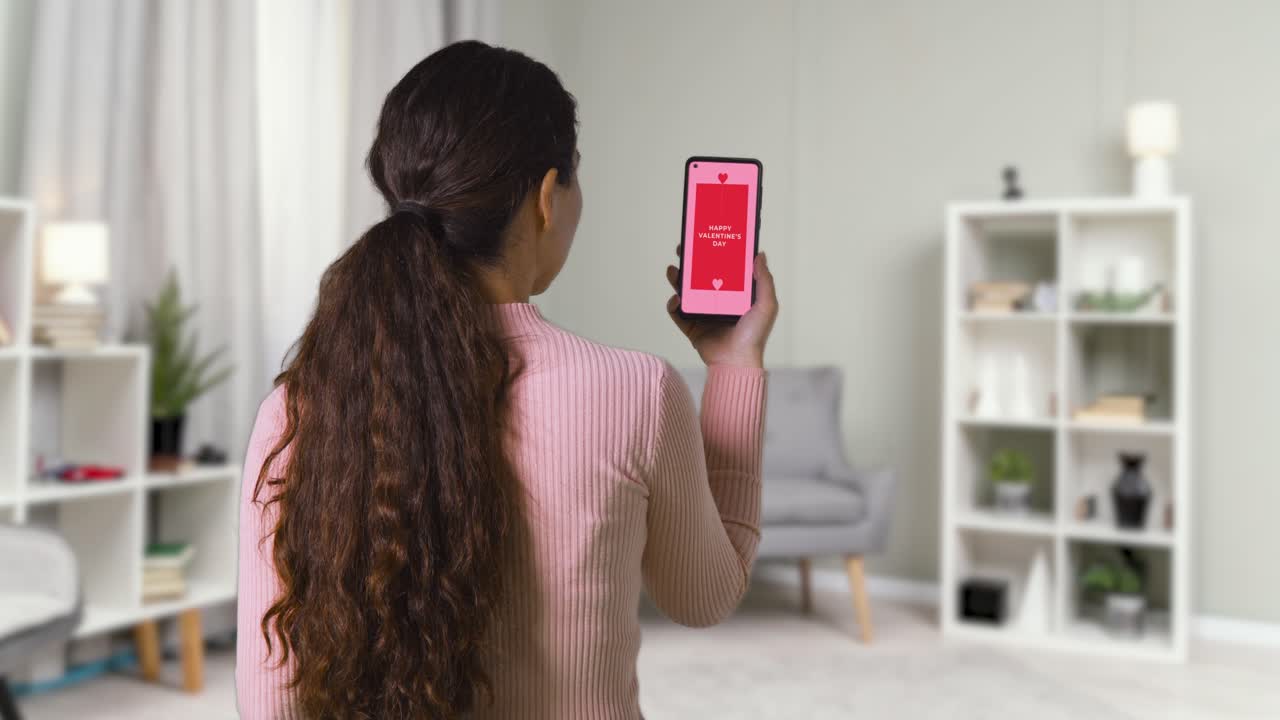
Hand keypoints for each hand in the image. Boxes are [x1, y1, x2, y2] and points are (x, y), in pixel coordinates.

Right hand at [665, 246, 777, 368]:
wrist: (736, 362)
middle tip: (684, 249)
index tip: (708, 240)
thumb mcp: (766, 305)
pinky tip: (676, 298)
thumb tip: (759, 254)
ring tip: (674, 270)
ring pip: (686, 291)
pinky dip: (673, 304)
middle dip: (691, 262)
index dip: (715, 254)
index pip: (723, 269)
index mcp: (735, 295)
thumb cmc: (754, 335)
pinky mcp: (691, 326)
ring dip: (677, 279)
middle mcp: (718, 302)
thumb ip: (764, 280)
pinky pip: (677, 312)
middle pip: (700, 276)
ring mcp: (703, 314)